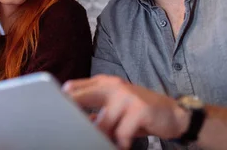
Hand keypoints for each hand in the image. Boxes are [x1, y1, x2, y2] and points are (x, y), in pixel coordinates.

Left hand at [63, 75, 189, 148]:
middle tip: (69, 129)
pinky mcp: (139, 109)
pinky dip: (121, 143)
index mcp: (103, 83)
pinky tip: (124, 145)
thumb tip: (71, 123)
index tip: (52, 113)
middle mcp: (113, 85)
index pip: (75, 88)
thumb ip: (96, 112)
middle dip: (73, 115)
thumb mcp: (116, 109)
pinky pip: (121, 133)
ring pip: (102, 123)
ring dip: (104, 137)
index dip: (62, 99)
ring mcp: (126, 95)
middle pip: (81, 97)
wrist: (174, 114)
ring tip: (111, 142)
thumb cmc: (139, 113)